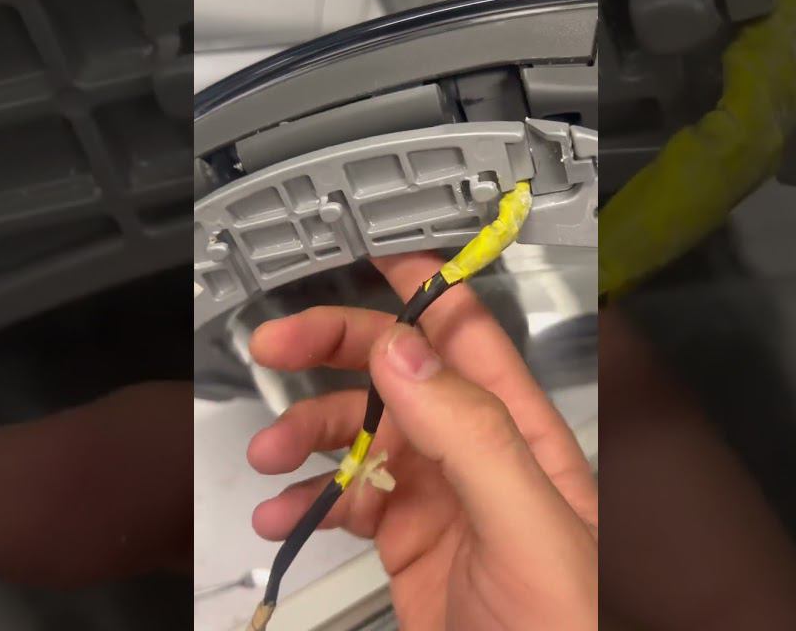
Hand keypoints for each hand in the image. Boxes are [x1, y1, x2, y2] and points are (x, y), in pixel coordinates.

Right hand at [246, 252, 597, 630]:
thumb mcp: (527, 526)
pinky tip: (281, 514)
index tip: (362, 248)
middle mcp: (477, 454)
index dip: (419, 282)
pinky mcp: (405, 547)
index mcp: (520, 432)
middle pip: (398, 372)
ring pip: (361, 435)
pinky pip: (347, 500)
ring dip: (307, 434)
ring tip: (267, 457)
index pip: (467, 331)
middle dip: (335, 349)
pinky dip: (306, 499)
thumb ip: (470, 434)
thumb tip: (403, 351)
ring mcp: (438, 501)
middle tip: (273, 344)